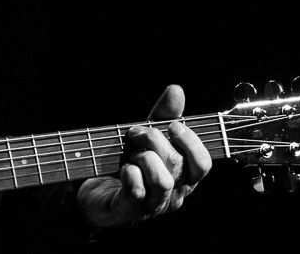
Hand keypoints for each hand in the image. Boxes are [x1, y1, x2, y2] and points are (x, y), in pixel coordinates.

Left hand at [77, 84, 211, 227]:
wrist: (96, 192)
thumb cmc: (129, 162)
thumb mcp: (147, 136)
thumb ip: (163, 115)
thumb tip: (176, 90)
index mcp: (183, 178)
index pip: (203, 164)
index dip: (191, 142)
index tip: (172, 126)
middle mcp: (173, 195)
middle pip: (177, 164)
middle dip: (154, 140)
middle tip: (135, 133)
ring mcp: (153, 205)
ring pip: (162, 180)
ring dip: (143, 158)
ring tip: (130, 154)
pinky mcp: (129, 210)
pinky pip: (136, 191)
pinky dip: (129, 173)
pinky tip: (123, 169)